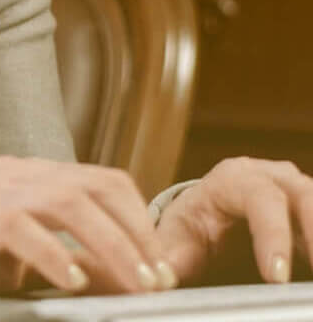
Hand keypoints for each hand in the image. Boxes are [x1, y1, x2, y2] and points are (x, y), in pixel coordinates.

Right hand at [0, 156, 175, 295]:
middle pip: (98, 187)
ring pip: (72, 203)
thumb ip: (63, 260)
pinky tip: (71, 283)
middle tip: (159, 280)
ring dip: (113, 246)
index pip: (104, 181)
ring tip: (134, 285)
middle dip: (139, 235)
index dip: (141, 221)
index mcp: (26, 177)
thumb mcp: (12, 258)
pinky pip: (24, 229)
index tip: (162, 267)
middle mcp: (13, 175)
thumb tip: (120, 282)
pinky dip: (55, 256)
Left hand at [154, 158, 312, 286]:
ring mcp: (294, 188)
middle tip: (312, 278)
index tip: (276, 276)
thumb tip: (157, 279)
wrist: (205, 209)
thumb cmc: (192, 221)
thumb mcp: (176, 235)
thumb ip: (168, 257)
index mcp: (231, 179)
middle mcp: (269, 176)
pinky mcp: (308, 205)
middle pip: (302, 194)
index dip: (272, 234)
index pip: (259, 198)